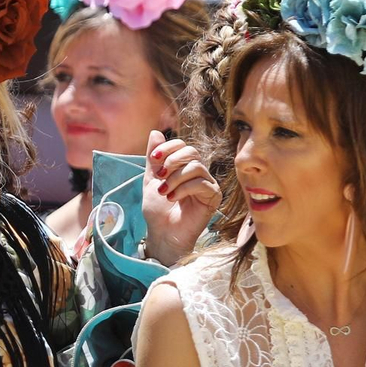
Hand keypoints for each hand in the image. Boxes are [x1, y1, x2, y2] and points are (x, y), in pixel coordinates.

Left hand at [141, 130, 219, 263]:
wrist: (162, 234)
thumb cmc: (158, 211)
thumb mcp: (151, 180)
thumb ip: (154, 158)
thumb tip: (155, 132)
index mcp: (184, 166)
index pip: (182, 145)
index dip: (168, 148)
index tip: (153, 159)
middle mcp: (198, 173)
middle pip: (191, 151)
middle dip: (172, 162)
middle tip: (160, 177)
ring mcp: (207, 184)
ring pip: (196, 166)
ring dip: (175, 178)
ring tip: (164, 192)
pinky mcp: (214, 197)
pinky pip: (202, 183)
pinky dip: (184, 189)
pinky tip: (173, 198)